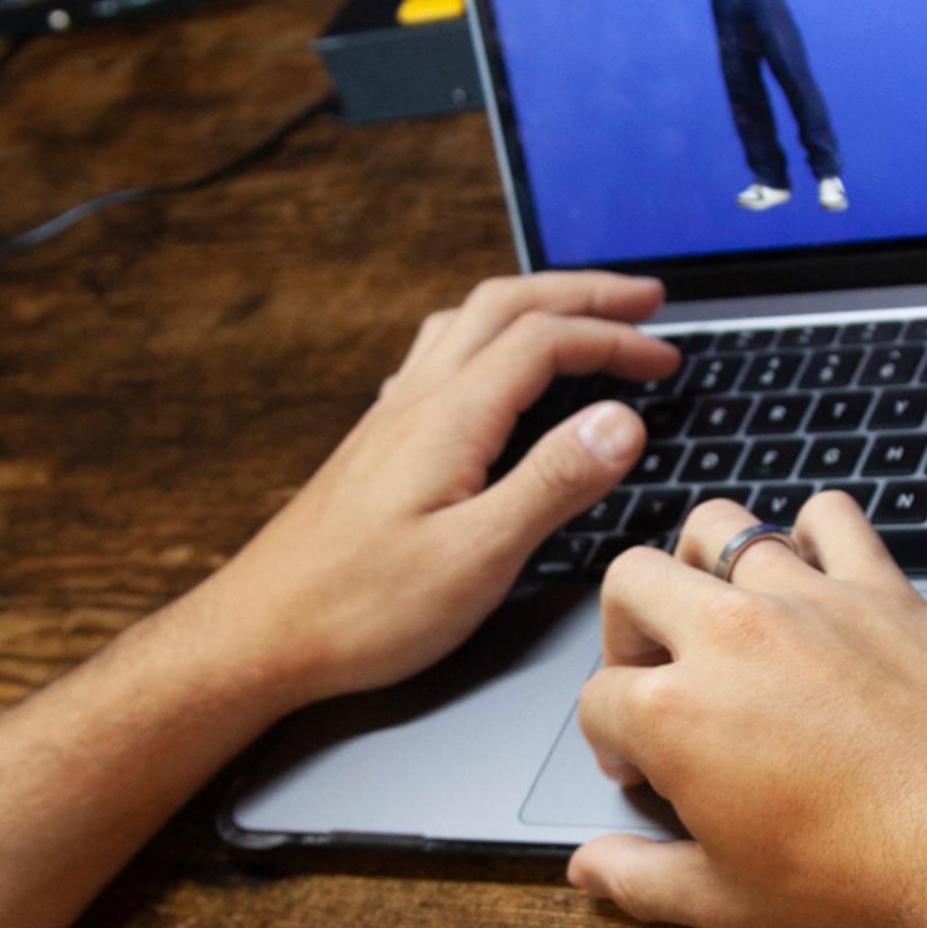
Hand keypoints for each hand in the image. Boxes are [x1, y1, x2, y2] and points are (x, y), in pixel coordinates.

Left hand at [187, 271, 676, 712]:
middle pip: (506, 307)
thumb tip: (621, 421)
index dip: (614, 339)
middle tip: (644, 298)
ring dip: (532, 306)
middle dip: (582, 294)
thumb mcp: (477, 558)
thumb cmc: (360, 609)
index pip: (545, 341)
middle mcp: (416, 401)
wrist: (260, 634)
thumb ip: (552, 483)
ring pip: (467, 323)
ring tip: (578, 315)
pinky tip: (487, 369)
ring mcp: (391, 418)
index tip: (665, 360)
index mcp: (449, 419)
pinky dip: (485, 339)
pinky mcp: (376, 445)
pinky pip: (437, 358)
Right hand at [566, 493, 926, 927]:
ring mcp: (809, 603)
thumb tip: (590, 870)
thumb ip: (646, 881)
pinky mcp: (882, 590)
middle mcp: (732, 639)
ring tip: (720, 607)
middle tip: (657, 671)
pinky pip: (831, 517)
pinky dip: (813, 529)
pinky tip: (815, 571)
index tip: (639, 764)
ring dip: (703, 561)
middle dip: (626, 626)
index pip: (600, 699)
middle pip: (632, 581)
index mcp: (678, 716)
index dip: (610, 737)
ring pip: (721, 528)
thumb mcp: (735, 903)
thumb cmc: (871, 878)